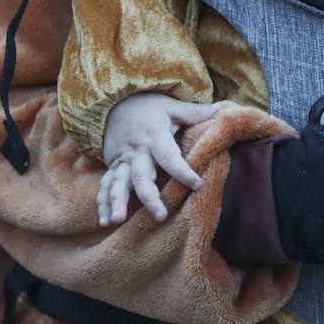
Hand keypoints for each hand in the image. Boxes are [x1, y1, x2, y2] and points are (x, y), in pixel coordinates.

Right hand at [98, 94, 218, 225]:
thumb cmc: (149, 106)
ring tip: (117, 220)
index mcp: (154, 137)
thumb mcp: (171, 106)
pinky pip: (105, 185)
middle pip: (141, 176)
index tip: (197, 184)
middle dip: (149, 197)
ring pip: (118, 183)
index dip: (183, 171)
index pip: (170, 156)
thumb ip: (194, 112)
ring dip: (117, 201)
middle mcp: (137, 152)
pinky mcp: (113, 166)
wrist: (116, 102)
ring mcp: (122, 161)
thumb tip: (220, 108)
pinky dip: (103, 203)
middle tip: (160, 215)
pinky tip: (105, 221)